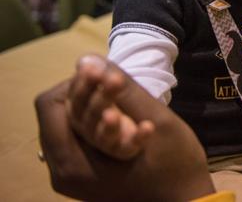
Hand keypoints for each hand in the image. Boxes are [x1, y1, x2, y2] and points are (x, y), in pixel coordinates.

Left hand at [35, 55, 214, 201]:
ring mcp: (74, 174)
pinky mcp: (86, 173)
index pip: (50, 105)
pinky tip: (121, 111)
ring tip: (120, 90)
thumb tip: (88, 58)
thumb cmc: (175, 164)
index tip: (108, 75)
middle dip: (87, 90)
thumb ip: (124, 90)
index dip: (76, 82)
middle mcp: (63, 171)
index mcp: (72, 163)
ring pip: (70, 123)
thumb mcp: (156, 121)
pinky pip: (81, 135)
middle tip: (116, 78)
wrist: (187, 200)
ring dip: (94, 102)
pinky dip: (98, 118)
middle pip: (58, 113)